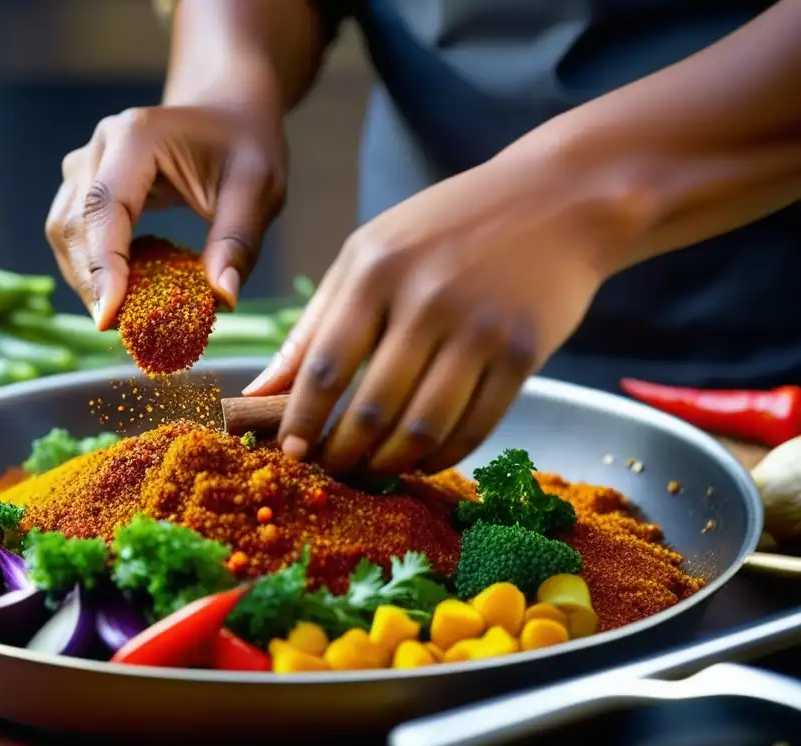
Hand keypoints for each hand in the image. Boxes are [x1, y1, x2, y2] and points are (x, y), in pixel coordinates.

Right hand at [45, 106, 286, 328]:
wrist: (227, 112)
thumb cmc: (246, 146)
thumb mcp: (258, 190)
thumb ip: (238, 241)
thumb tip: (222, 300)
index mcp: (137, 137)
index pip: (105, 209)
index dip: (103, 267)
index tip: (109, 320)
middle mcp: (99, 147)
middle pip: (73, 226)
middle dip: (94, 285)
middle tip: (129, 334)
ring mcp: (85, 165)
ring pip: (65, 235)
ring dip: (90, 283)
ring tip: (131, 320)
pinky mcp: (85, 187)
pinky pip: (76, 237)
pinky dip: (97, 272)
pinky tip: (130, 296)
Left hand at [245, 152, 616, 475]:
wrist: (557, 200)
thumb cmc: (447, 228)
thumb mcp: (369, 254)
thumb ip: (315, 322)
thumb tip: (263, 389)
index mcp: (376, 270)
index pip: (325, 366)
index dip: (302, 419)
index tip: (289, 451)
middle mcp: (426, 300)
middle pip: (372, 409)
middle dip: (344, 453)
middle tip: (334, 469)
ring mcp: (480, 329)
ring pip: (422, 429)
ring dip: (391, 463)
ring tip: (374, 468)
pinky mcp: (523, 354)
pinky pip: (475, 428)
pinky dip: (442, 455)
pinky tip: (424, 456)